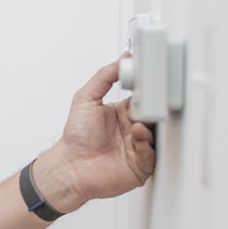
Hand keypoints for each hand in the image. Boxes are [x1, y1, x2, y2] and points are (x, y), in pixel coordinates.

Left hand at [38, 59, 155, 211]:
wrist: (71, 167)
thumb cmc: (76, 137)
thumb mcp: (85, 98)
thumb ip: (104, 77)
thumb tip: (122, 61)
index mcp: (122, 113)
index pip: (143, 98)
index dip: (147, 92)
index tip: (149, 84)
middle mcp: (132, 129)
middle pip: (154, 116)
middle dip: (153, 110)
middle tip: (148, 105)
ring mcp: (138, 147)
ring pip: (157, 135)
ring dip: (150, 128)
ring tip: (138, 124)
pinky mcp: (141, 165)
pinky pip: (153, 155)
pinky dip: (147, 146)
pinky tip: (137, 139)